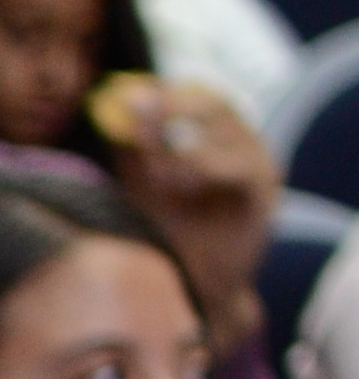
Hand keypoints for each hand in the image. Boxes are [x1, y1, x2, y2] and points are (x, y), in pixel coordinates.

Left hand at [97, 77, 276, 356]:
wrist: (196, 287)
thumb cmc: (168, 236)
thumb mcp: (143, 188)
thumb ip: (134, 150)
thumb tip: (114, 106)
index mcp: (218, 139)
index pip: (196, 98)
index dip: (161, 92)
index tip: (123, 90)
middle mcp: (244, 146)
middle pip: (215, 106)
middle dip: (172, 104)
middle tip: (134, 104)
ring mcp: (259, 167)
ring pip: (226, 133)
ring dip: (183, 140)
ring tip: (149, 159)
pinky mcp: (264, 194)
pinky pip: (236, 170)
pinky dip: (205, 165)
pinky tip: (176, 176)